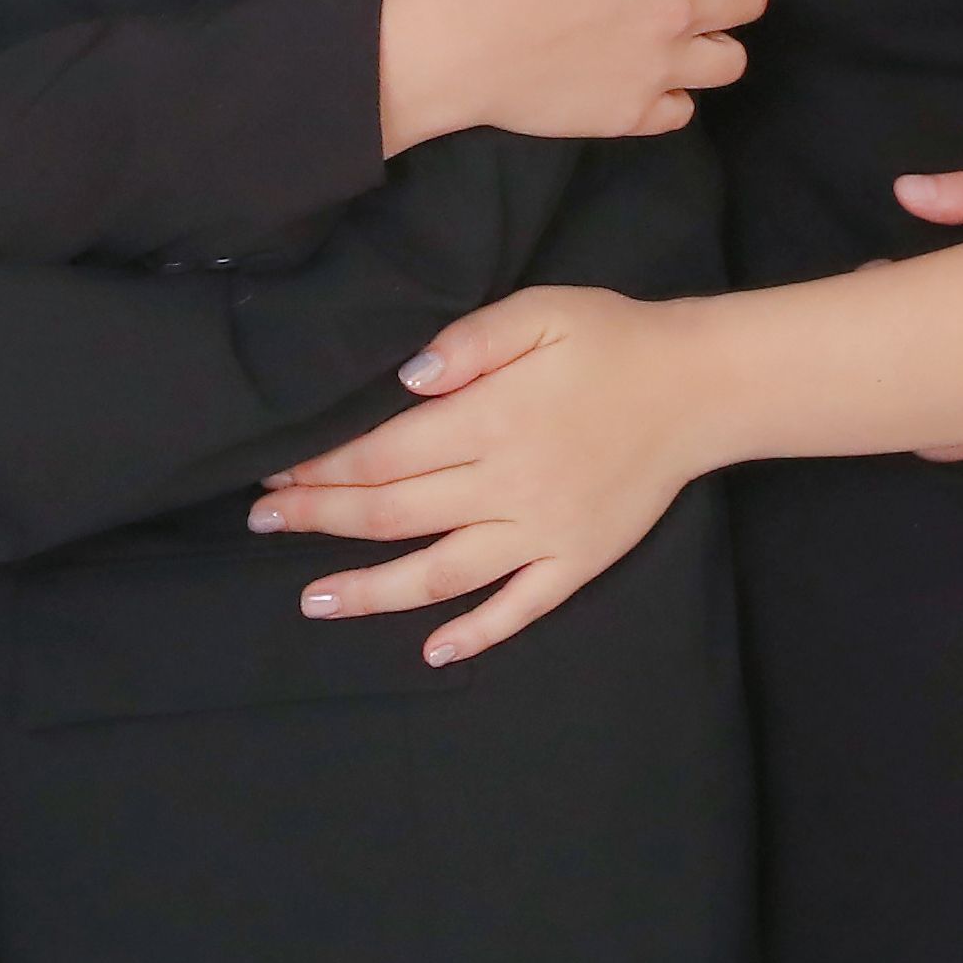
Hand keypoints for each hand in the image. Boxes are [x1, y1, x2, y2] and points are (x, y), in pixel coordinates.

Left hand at [249, 286, 717, 663]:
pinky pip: (518, 609)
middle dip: (320, 518)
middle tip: (263, 522)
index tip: (276, 470)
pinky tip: (431, 651)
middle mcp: (508, 486)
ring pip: (439, 574)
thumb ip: (466, 343)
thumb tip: (404, 381)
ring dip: (369, 591)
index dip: (322, 466)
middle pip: (394, 514)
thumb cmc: (610, 341)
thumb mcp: (538, 311)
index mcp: (490, 420)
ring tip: (313, 600)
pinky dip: (474, 634)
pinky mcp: (577, 563)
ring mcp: (542, 533)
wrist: (699, 388)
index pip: (382, 454)